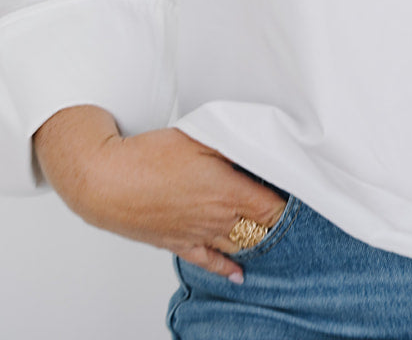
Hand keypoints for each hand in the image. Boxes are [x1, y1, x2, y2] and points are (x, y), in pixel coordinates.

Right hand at [33, 105, 287, 280]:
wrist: (107, 183)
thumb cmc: (149, 156)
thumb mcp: (197, 137)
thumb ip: (230, 143)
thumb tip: (254, 145)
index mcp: (227, 191)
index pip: (271, 206)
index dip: (290, 203)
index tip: (303, 195)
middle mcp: (216, 218)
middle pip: (258, 227)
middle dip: (275, 222)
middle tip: (293, 216)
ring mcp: (197, 234)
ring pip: (237, 244)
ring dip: (256, 242)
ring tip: (274, 240)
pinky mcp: (177, 243)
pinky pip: (208, 261)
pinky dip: (226, 268)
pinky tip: (239, 275)